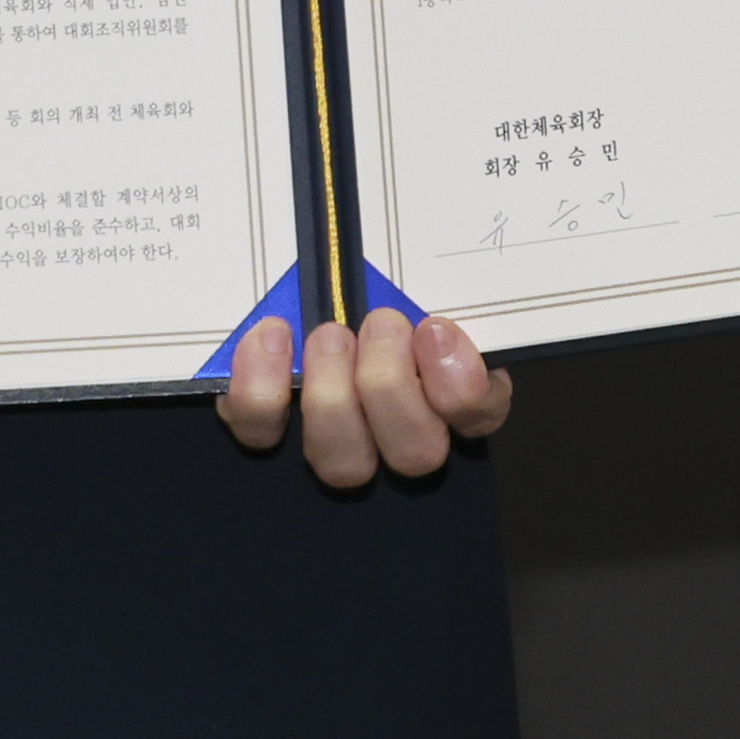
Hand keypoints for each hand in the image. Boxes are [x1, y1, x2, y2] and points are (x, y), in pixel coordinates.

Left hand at [214, 306, 513, 488]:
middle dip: (392, 386)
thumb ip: (424, 289)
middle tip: (380, 324)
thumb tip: (427, 302)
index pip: (478, 414)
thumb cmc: (363, 282)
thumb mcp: (403, 274)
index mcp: (446, 391)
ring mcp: (335, 446)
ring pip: (346, 465)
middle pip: (416, 453)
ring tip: (329, 336)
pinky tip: (273, 338)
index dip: (460, 386)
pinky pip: (261, 435)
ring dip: (334, 396)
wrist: (300, 281)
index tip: (435, 330)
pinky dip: (263, 387)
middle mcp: (397, 435)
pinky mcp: (270, 438)